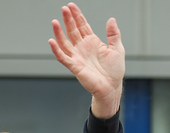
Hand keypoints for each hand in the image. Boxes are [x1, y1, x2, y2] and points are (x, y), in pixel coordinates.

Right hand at [49, 3, 125, 118]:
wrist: (112, 87)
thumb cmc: (114, 70)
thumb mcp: (117, 49)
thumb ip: (113, 34)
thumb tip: (111, 19)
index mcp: (92, 42)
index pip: (82, 25)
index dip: (77, 15)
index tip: (71, 6)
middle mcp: (82, 47)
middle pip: (72, 30)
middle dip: (68, 19)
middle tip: (64, 9)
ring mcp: (77, 56)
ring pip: (64, 42)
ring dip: (59, 32)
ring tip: (55, 22)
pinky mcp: (74, 66)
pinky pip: (63, 57)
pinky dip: (56, 50)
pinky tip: (52, 41)